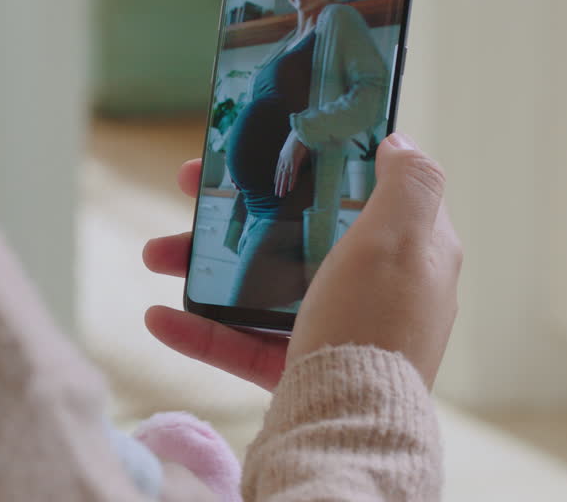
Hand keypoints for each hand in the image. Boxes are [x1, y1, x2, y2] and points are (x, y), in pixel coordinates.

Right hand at [142, 133, 459, 390]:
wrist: (349, 424)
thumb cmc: (376, 322)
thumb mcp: (403, 238)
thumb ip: (410, 183)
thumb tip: (398, 143)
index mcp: (410, 250)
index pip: (363, 186)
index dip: (315, 158)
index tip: (267, 142)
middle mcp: (376, 287)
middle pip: (299, 229)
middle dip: (237, 207)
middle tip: (190, 185)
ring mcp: (335, 328)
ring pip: (262, 283)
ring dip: (204, 265)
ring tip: (155, 253)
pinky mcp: (301, 368)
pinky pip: (243, 342)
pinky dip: (200, 330)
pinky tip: (158, 317)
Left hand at [273, 131, 307, 197]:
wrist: (301, 130)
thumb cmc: (300, 136)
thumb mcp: (295, 144)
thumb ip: (294, 151)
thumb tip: (297, 155)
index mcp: (283, 154)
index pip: (278, 169)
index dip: (277, 177)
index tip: (276, 184)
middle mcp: (284, 159)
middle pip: (280, 174)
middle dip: (279, 185)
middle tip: (277, 194)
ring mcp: (289, 160)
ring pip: (285, 176)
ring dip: (283, 187)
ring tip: (281, 195)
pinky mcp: (295, 161)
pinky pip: (292, 174)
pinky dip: (291, 182)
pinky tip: (290, 189)